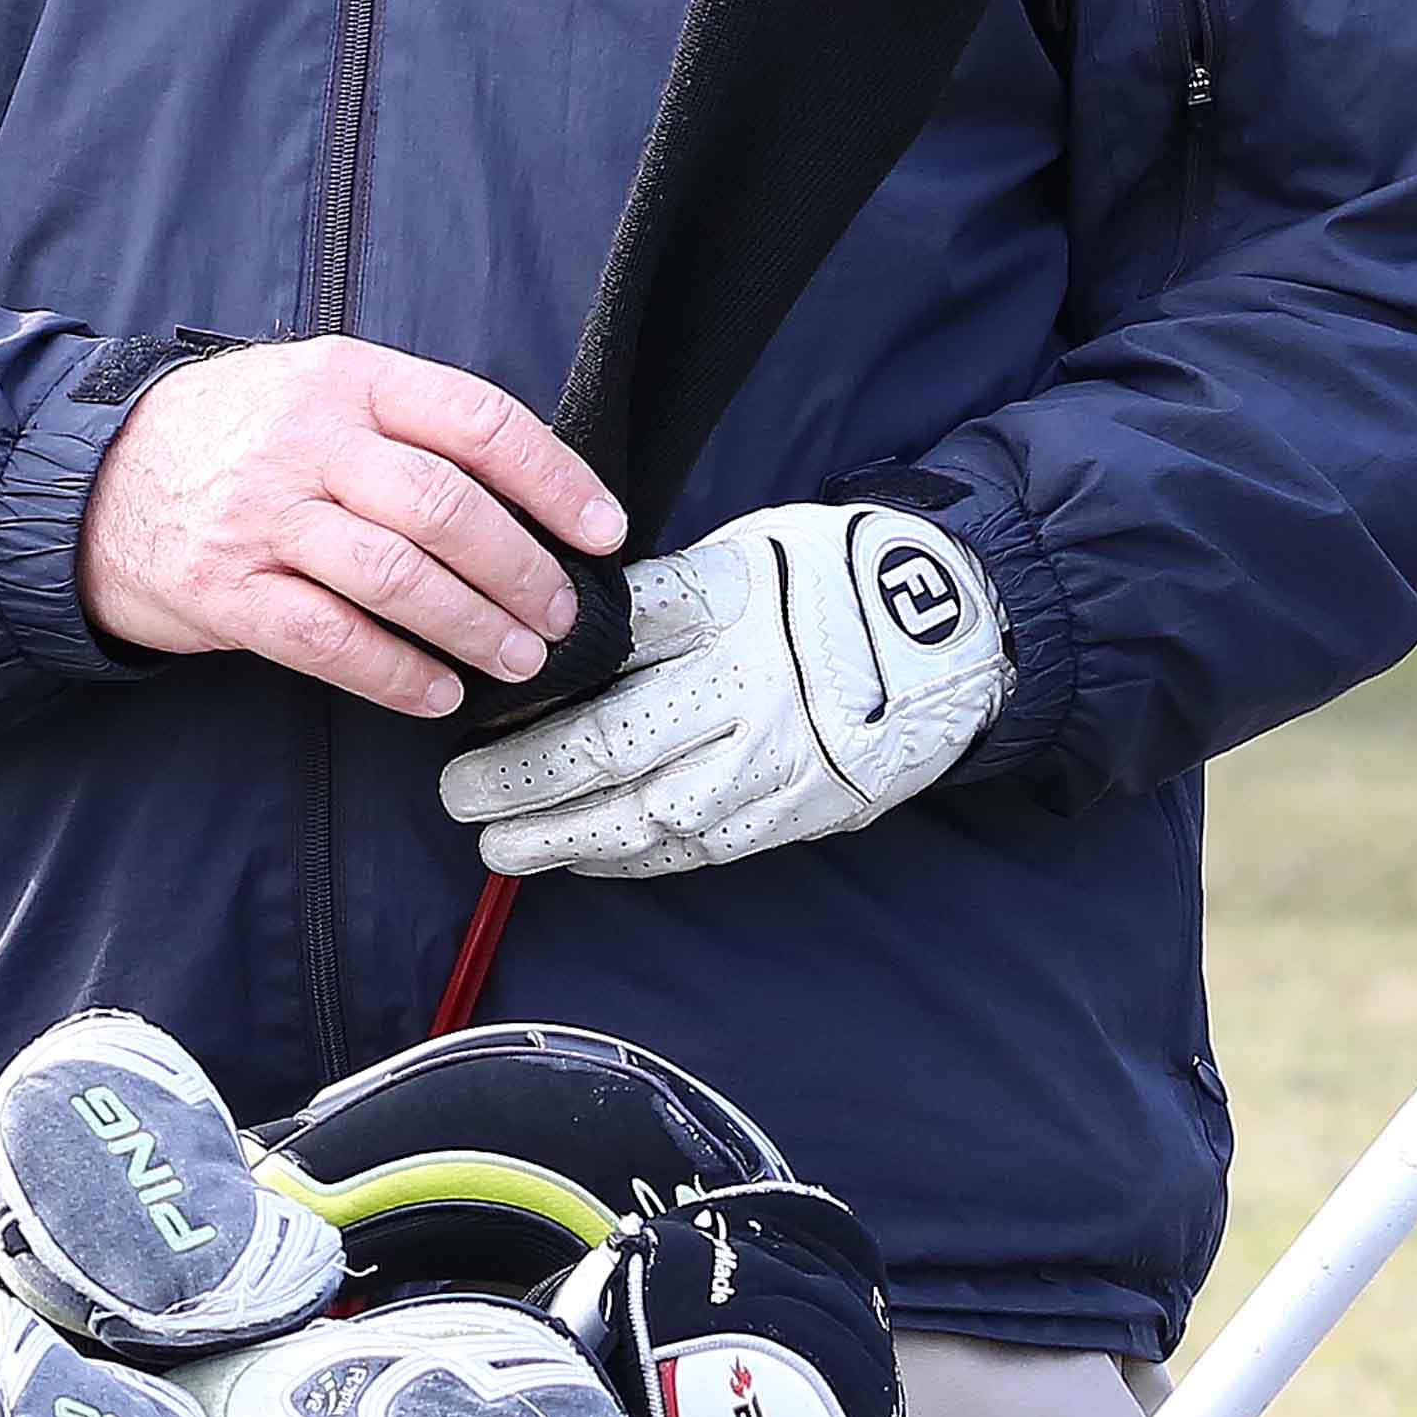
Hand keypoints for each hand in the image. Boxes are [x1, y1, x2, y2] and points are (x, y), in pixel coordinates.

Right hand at [76, 338, 620, 718]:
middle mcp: (308, 441)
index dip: (554, 480)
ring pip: (394, 577)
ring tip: (517, 658)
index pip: (477, 421)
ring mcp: (262, 518)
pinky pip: (329, 640)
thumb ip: (407, 426)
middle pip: (444, 507)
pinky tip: (437, 693)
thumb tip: (532, 494)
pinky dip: (394, 674)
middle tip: (559, 614)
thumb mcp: (317, 391)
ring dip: (471, 627)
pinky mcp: (224, 591)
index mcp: (348, 378)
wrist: (89, 479)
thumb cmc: (235, 437)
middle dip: (520, 570)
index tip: (603, 532)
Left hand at [435, 502, 1005, 877]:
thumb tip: (564, 631)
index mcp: (731, 624)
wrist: (955, 633)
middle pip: (615, 754)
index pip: (610, 670)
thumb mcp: (743, 558)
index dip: (532, 709)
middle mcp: (752, 701)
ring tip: (505, 847)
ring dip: (570, 838)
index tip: (472, 719)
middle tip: (460, 800)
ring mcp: (779, 767)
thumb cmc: (832, 579)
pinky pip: (702, 850)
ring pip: (653, 819)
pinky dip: (637, 859)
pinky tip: (590, 858)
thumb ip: (659, 600)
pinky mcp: (801, 813)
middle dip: (526, 787)